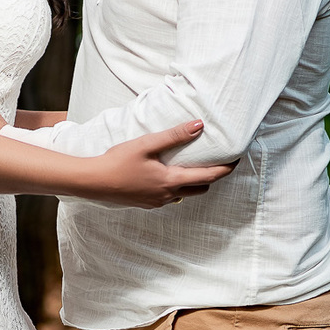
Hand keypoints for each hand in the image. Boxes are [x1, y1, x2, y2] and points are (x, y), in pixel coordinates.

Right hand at [82, 121, 233, 209]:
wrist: (93, 183)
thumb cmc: (117, 161)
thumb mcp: (146, 144)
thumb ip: (174, 136)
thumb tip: (199, 125)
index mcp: (171, 181)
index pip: (207, 177)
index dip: (224, 170)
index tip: (236, 161)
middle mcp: (167, 195)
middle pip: (199, 189)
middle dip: (210, 178)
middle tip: (216, 163)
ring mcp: (156, 202)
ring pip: (183, 194)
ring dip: (191, 183)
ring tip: (190, 167)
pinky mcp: (145, 204)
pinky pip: (168, 197)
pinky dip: (174, 187)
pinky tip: (164, 176)